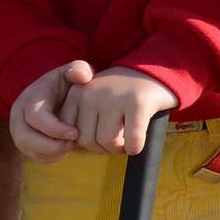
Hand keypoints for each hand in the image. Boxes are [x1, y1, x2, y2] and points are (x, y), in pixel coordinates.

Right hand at [8, 60, 92, 162]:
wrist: (55, 92)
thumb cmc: (66, 83)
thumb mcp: (72, 71)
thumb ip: (79, 69)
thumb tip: (80, 76)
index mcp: (30, 96)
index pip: (34, 117)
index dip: (54, 129)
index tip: (75, 133)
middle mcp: (19, 113)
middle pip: (24, 137)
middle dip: (50, 145)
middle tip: (72, 144)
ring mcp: (18, 128)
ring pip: (26, 148)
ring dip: (50, 152)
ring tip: (70, 146)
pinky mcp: (24, 141)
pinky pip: (32, 156)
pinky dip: (49, 157)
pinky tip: (64, 149)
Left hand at [59, 66, 177, 154]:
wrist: (151, 71)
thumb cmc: (120, 94)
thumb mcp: (92, 99)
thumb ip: (80, 119)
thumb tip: (73, 147)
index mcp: (77, 93)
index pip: (68, 132)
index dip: (86, 141)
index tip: (100, 135)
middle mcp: (91, 92)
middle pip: (86, 141)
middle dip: (103, 147)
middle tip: (118, 138)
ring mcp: (114, 97)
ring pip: (107, 142)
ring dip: (120, 148)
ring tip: (127, 136)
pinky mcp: (137, 103)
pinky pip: (132, 141)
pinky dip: (135, 147)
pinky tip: (138, 140)